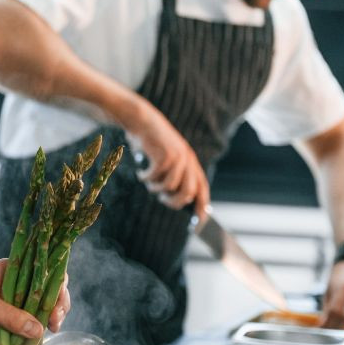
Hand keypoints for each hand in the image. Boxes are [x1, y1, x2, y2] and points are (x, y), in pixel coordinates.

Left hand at [0, 259, 55, 344]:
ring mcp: (11, 306)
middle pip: (46, 293)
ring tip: (50, 331)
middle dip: (56, 306)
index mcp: (10, 271)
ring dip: (47, 322)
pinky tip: (38, 341)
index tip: (56, 304)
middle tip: (54, 322)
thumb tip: (38, 329)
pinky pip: (26, 330)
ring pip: (38, 313)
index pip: (43, 271)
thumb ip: (10, 316)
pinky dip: (34, 336)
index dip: (56, 286)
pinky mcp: (6, 324)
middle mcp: (15, 286)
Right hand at [127, 100, 209, 217]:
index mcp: (192, 162)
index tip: (198, 223)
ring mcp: (177, 158)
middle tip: (162, 199)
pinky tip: (141, 172)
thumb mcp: (168, 158)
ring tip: (148, 181)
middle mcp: (188, 161)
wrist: (142, 121)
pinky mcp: (164, 156)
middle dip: (173, 202)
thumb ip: (176, 176)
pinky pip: (155, 178)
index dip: (201, 207)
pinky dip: (145, 178)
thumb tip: (179, 201)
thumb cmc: (153, 143)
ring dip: (155, 188)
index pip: (202, 190)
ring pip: (169, 187)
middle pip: (187, 193)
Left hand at [319, 260, 343, 329]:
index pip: (335, 311)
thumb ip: (327, 307)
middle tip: (331, 334)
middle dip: (339, 328)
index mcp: (343, 288)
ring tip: (341, 334)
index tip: (322, 329)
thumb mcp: (330, 289)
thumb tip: (323, 324)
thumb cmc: (340, 278)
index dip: (328, 322)